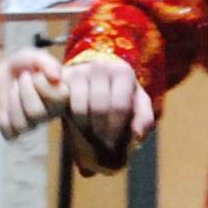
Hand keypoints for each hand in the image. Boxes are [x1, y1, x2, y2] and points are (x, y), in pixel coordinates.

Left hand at [0, 46, 64, 137]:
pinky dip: (3, 117)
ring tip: (14, 90)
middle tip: (22, 79)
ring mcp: (34, 124)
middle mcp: (51, 113)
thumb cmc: (23, 65)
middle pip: (36, 112)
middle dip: (23, 90)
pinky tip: (6, 107)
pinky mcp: (16, 131)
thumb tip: (57, 77)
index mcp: (62, 96)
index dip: (40, 82)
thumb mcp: (33, 56)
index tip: (36, 74)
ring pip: (22, 124)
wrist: (2, 73)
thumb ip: (46, 62)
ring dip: (12, 101)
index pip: (57, 98)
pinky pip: (9, 132)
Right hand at [58, 55, 154, 170]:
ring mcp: (80, 70)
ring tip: (90, 131)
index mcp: (122, 72)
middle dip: (101, 131)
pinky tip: (76, 122)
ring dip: (85, 127)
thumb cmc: (120, 95)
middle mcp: (101, 66)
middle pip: (99, 108)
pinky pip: (64, 104)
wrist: (95, 78)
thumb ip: (144, 118)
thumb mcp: (137, 104)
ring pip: (80, 108)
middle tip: (102, 141)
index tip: (114, 141)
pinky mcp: (63, 78)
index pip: (119, 106)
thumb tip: (138, 135)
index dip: (116, 128)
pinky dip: (69, 118)